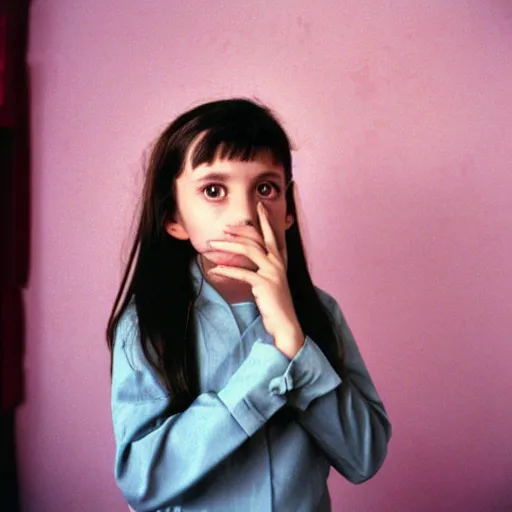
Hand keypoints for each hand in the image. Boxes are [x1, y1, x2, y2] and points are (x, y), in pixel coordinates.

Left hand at [207, 202, 303, 358]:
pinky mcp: (264, 284)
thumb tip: (247, 257)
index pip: (272, 234)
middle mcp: (278, 262)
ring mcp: (272, 272)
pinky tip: (214, 270)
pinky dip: (226, 270)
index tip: (259, 205)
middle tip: (223, 228)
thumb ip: (263, 267)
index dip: (265, 219)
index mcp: (280, 260)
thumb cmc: (275, 303)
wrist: (285, 323)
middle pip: (256, 238)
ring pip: (248, 250)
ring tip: (211, 246)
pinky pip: (242, 273)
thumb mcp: (270, 281)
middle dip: (238, 230)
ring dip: (227, 247)